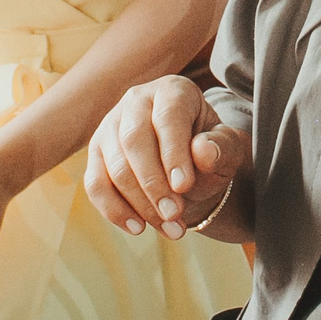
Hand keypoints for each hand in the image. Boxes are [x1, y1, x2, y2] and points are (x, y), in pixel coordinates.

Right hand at [85, 77, 245, 239]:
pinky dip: (114, 210)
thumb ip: (220, 147)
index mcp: (172, 91)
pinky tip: (138, 228)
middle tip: (174, 214)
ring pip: (114, 166)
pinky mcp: (95, 155)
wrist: (187, 169)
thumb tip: (202, 151)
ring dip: (140, 203)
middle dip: (154, 183)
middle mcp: (136, 102)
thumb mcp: (226, 149)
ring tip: (169, 227)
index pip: (168, 117)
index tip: (183, 186)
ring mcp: (110, 127)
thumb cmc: (208, 152)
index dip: (173, 152)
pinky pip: (95, 184)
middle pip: (134, 140)